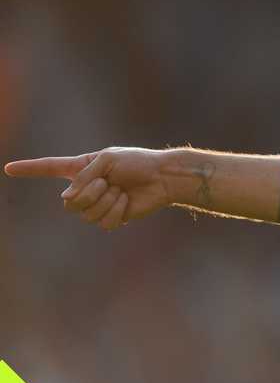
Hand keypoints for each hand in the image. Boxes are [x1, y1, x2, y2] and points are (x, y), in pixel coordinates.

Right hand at [4, 147, 172, 229]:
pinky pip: (103, 223)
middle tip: (108, 182)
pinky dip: (116, 211)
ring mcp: (98, 204)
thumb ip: (83, 175)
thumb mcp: (107, 159)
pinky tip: (126, 201)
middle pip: (68, 202)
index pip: (50, 168)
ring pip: (85, 214)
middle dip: (88, 193)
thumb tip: (67, 199)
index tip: (9, 168)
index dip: (29, 169)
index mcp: (82, 168)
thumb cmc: (137, 163)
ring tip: (120, 191)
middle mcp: (86, 187)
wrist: (162, 178)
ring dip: (105, 201)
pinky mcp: (112, 217)